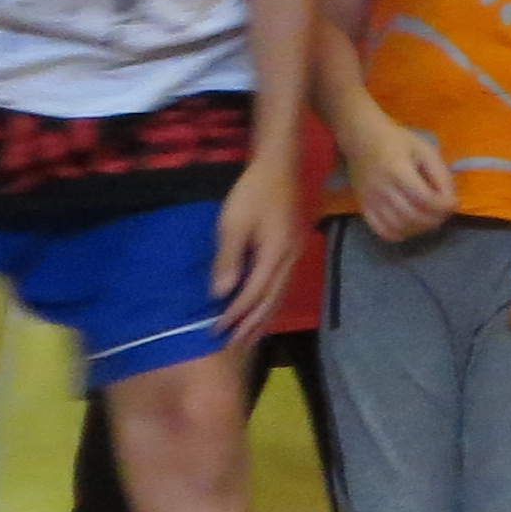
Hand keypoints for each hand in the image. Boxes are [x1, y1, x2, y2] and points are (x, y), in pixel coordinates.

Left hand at [208, 148, 305, 346]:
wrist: (279, 167)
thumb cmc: (251, 193)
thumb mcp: (232, 224)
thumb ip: (228, 260)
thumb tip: (220, 294)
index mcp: (275, 255)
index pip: (253, 294)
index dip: (235, 315)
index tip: (216, 331)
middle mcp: (289, 261)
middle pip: (270, 301)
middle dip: (251, 324)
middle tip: (233, 344)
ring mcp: (294, 256)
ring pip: (279, 295)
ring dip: (264, 318)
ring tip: (250, 336)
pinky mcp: (292, 250)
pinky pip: (282, 286)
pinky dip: (271, 303)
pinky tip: (264, 309)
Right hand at [348, 113, 458, 245]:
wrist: (362, 138)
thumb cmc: (397, 141)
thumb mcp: (425, 150)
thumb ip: (440, 175)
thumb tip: (451, 202)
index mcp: (398, 171)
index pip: (424, 199)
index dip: (443, 206)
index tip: (454, 204)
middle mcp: (381, 189)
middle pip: (413, 216)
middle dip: (435, 219)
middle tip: (444, 212)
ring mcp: (369, 200)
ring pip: (398, 228)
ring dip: (420, 228)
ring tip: (430, 218)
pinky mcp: (362, 207)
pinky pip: (382, 231)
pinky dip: (400, 233)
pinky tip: (410, 225)